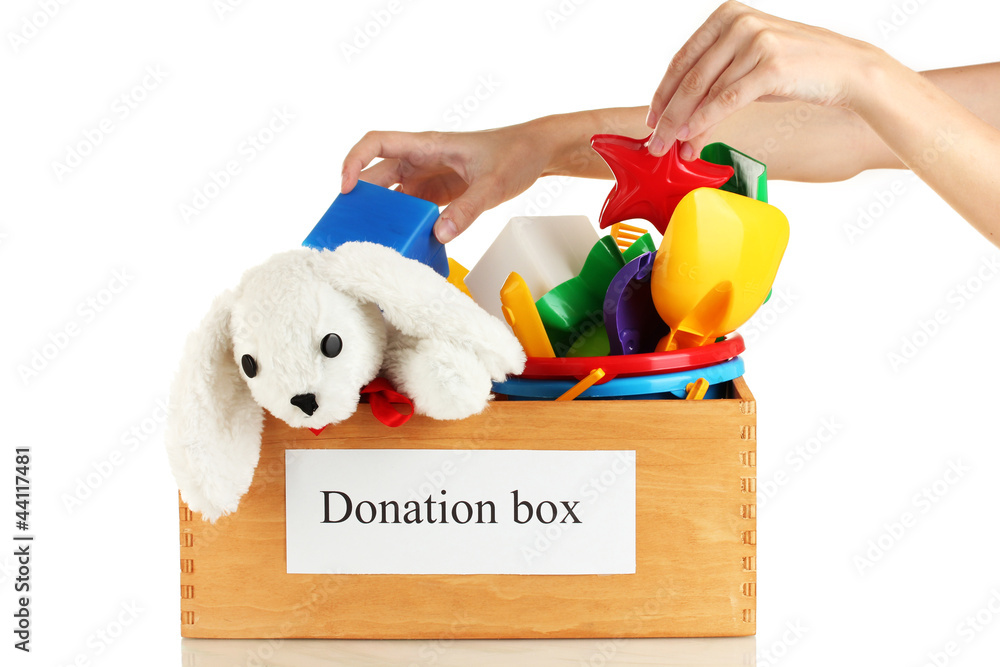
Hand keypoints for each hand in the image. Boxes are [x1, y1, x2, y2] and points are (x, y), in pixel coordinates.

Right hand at [341, 126, 552, 242]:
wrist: (538, 152)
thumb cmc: (516, 154)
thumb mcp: (494, 183)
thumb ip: (467, 209)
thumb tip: (439, 234)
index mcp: (429, 145)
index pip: (377, 142)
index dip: (354, 161)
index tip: (346, 188)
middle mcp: (423, 159)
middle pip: (379, 174)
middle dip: (363, 197)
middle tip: (351, 226)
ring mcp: (430, 176)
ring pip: (394, 193)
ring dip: (382, 213)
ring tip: (371, 238)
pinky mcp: (439, 192)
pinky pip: (413, 207)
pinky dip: (404, 222)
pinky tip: (403, 241)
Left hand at [645, 0, 884, 158]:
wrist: (848, 70)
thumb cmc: (796, 68)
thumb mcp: (749, 64)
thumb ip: (715, 78)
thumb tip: (680, 115)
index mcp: (727, 15)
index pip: (682, 59)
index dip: (662, 93)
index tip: (651, 119)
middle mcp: (738, 23)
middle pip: (689, 76)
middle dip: (667, 114)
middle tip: (654, 142)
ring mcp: (755, 41)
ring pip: (704, 90)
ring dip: (683, 124)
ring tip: (671, 148)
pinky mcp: (770, 65)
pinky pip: (727, 99)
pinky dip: (705, 121)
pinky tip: (691, 138)